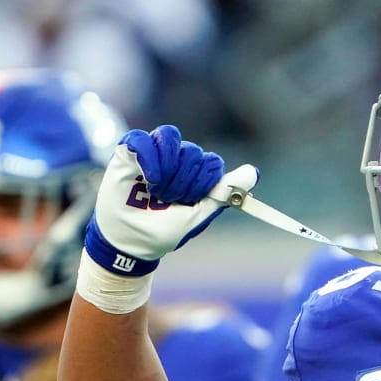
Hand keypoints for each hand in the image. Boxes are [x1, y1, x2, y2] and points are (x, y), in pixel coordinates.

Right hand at [84, 125, 257, 276]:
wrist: (126, 242)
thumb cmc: (160, 232)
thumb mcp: (197, 216)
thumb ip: (223, 193)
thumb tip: (255, 173)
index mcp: (195, 175)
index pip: (211, 163)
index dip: (203, 183)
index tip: (190, 202)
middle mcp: (177, 159)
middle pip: (193, 153)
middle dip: (183, 182)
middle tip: (167, 201)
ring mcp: (154, 152)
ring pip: (171, 138)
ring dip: (167, 169)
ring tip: (155, 190)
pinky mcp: (130, 149)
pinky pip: (143, 139)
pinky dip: (149, 157)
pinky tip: (149, 178)